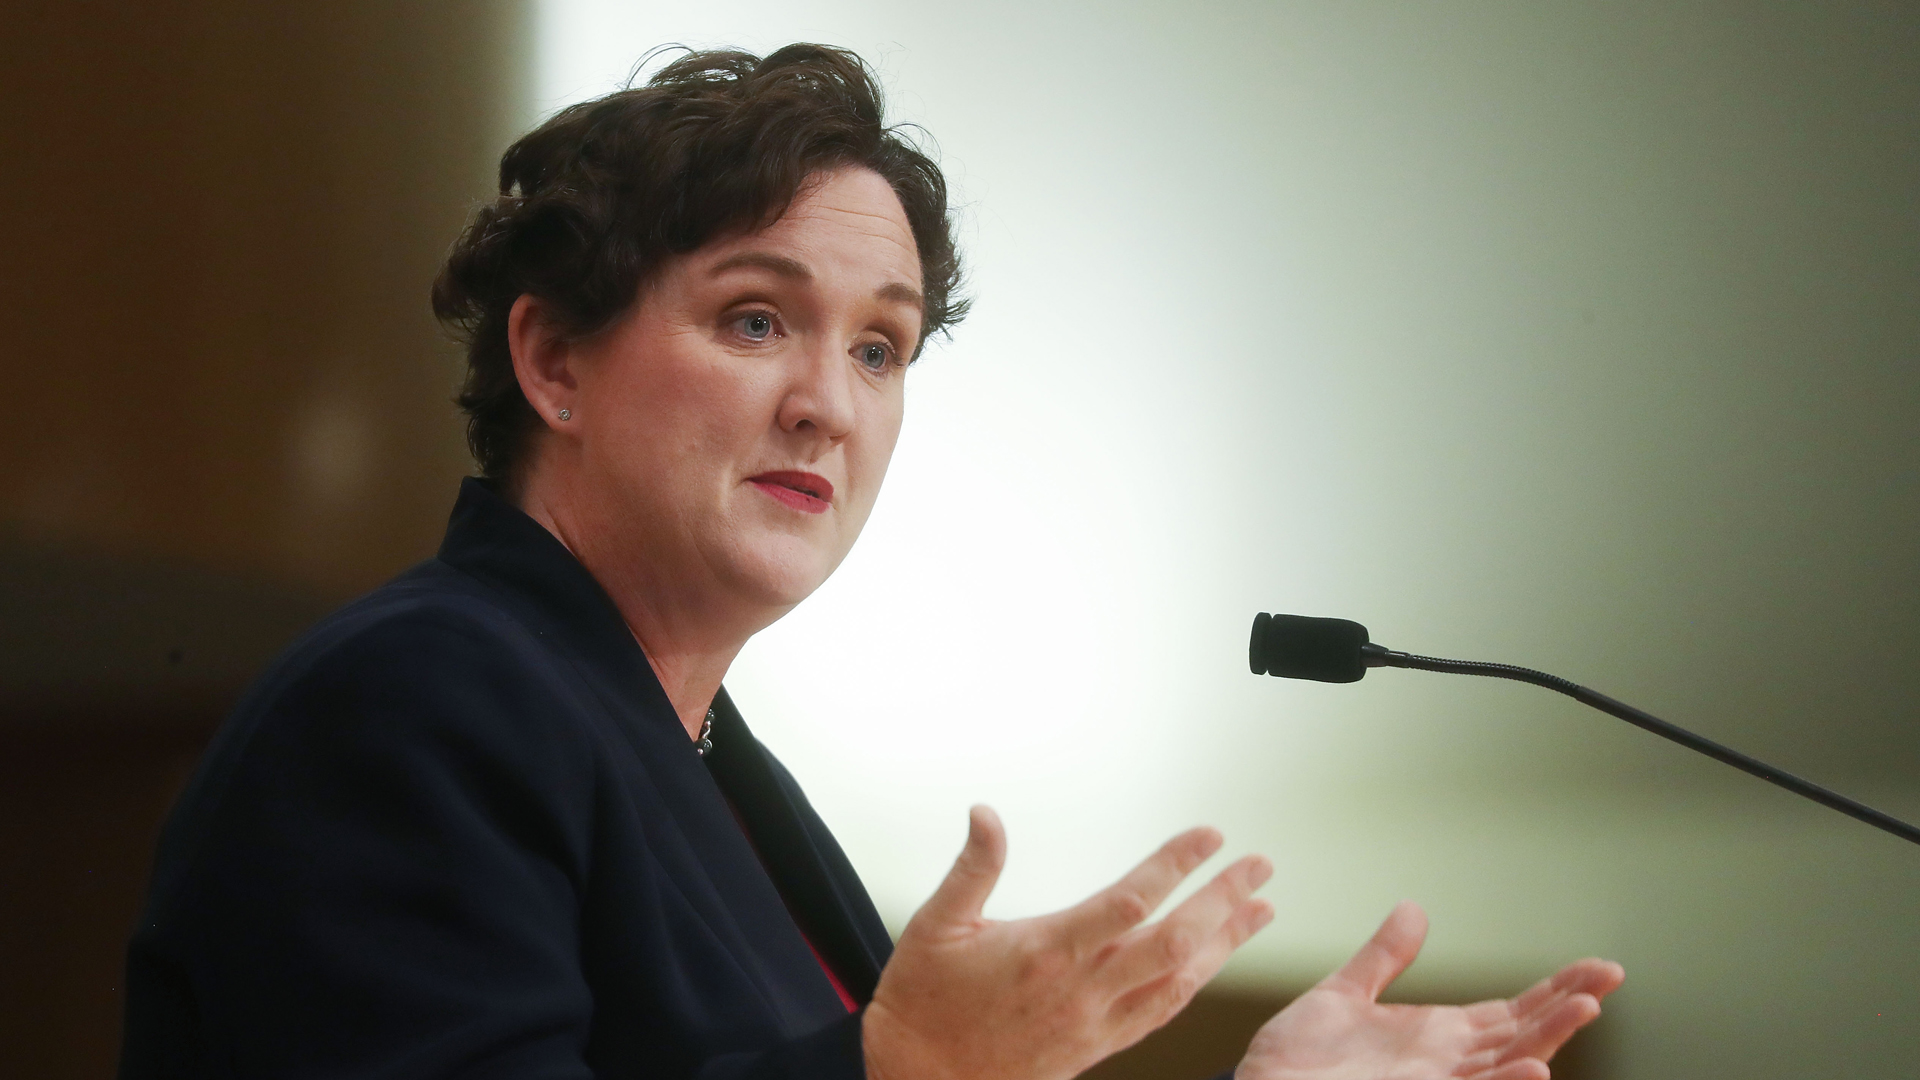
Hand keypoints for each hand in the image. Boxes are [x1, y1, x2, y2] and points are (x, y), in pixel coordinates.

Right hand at [864, 806, 1274, 1079]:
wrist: (922, 1079)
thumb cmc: (924, 1000)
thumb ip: (973, 867)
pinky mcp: (1097, 1046)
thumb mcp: (936, 923)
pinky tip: (1212, 961)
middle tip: (1259, 865)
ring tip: (1260, 910)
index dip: (1175, 865)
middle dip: (1222, 899)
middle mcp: (1082, 989)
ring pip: (1178, 981)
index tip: (1209, 835)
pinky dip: (1194, 983)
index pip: (1130, 901)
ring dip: (1224, 942)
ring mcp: (1095, 1023)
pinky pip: (1160, 1013)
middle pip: (1173, 940)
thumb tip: (986, 813)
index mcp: (1047, 951)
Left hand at [1237, 901, 1624, 1079]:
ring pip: (1505, 1068)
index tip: (1600, 968)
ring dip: (1546, 1042)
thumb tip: (1415, 910)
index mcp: (1439, 1038)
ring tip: (1583, 1010)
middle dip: (1567, 1007)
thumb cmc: (1297, 1061)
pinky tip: (1532, 1068)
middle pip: (1524, 1035)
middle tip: (1610, 976)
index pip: (1513, 1012)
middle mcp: (1448, 1067)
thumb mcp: (1341, 996)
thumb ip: (1382, 958)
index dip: (1556, 990)